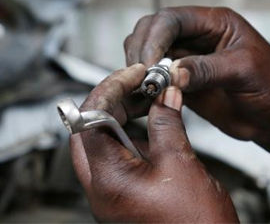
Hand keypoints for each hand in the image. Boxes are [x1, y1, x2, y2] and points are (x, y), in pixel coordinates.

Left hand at [70, 65, 237, 222]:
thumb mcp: (181, 162)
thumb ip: (167, 122)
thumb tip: (165, 93)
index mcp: (108, 180)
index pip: (89, 120)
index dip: (109, 89)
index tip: (134, 73)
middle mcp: (103, 189)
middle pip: (89, 130)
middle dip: (113, 99)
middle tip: (139, 81)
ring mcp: (114, 194)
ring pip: (104, 141)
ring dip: (124, 114)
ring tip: (151, 95)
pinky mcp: (128, 195)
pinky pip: (122, 155)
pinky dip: (135, 132)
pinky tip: (156, 120)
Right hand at [123, 6, 269, 192]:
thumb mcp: (245, 72)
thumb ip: (208, 70)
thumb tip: (172, 72)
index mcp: (215, 22)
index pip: (172, 19)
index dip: (154, 38)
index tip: (147, 65)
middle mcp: (198, 35)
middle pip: (152, 30)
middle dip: (141, 51)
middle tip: (140, 79)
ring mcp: (187, 58)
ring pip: (147, 53)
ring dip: (138, 69)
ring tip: (142, 90)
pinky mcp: (181, 82)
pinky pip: (152, 79)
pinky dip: (142, 88)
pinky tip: (141, 101)